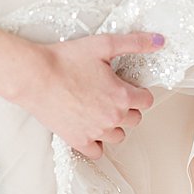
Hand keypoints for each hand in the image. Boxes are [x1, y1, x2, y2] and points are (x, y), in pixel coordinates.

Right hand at [19, 33, 159, 158]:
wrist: (33, 75)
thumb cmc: (64, 59)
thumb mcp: (103, 45)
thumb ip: (135, 43)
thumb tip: (160, 41)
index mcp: (123, 96)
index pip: (147, 101)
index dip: (138, 92)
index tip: (126, 87)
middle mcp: (113, 117)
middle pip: (135, 119)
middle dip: (127, 108)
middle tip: (110, 96)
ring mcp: (96, 131)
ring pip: (118, 136)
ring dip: (114, 126)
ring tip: (99, 111)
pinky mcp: (78, 140)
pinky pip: (97, 152)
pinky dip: (96, 144)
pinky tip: (90, 130)